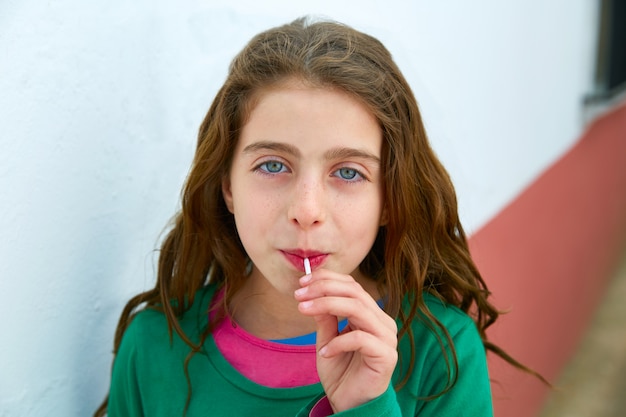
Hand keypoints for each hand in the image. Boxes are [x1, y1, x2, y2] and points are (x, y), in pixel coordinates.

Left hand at [294, 269, 397, 412]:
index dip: (327, 279)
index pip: (352, 285)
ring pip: (358, 308)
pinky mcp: (386, 355)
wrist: (350, 405)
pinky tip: (324, 352)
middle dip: (323, 289)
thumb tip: (312, 293)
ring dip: (326, 305)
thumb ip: (325, 318)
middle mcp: (382, 322)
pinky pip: (360, 338)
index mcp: (371, 314)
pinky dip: (338, 342)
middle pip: (354, 292)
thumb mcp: (326, 339)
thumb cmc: (341, 372)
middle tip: (299, 294)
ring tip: (304, 310)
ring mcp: (387, 338)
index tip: (302, 282)